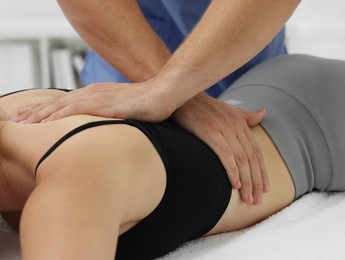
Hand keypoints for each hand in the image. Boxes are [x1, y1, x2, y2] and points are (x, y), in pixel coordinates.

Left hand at [13, 82, 174, 122]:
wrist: (162, 93)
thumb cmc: (148, 104)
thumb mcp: (126, 109)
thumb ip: (113, 115)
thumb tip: (108, 128)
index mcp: (98, 94)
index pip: (68, 102)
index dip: (49, 110)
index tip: (35, 117)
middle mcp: (93, 93)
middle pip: (59, 102)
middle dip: (37, 111)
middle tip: (20, 119)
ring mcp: (96, 97)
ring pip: (61, 106)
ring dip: (40, 114)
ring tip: (23, 122)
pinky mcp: (102, 104)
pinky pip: (73, 111)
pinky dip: (56, 116)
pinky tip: (44, 123)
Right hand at [172, 93, 268, 204]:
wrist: (181, 95)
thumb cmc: (202, 106)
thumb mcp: (228, 109)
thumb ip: (246, 116)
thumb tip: (263, 113)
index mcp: (241, 122)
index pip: (256, 151)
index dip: (262, 171)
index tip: (265, 189)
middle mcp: (236, 125)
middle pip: (251, 158)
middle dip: (256, 181)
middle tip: (257, 200)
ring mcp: (223, 128)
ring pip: (241, 159)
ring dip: (246, 181)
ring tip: (248, 199)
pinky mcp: (210, 131)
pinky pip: (225, 154)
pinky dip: (232, 170)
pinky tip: (235, 185)